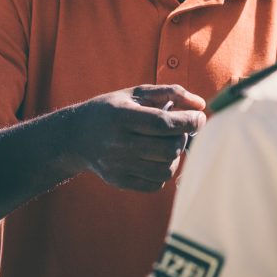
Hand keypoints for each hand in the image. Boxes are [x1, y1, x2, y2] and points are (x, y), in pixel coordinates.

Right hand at [73, 85, 205, 191]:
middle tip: (179, 129)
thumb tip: (201, 104)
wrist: (75, 136)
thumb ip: (170, 92)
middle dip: (182, 138)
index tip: (199, 117)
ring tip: (167, 143)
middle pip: (168, 149)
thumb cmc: (112, 109)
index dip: (188, 122)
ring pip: (166, 169)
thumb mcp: (135, 93)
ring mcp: (118, 165)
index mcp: (121, 116)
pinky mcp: (119, 181)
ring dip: (175, 156)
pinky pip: (156, 184)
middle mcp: (118, 143)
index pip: (163, 123)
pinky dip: (163, 171)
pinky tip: (156, 157)